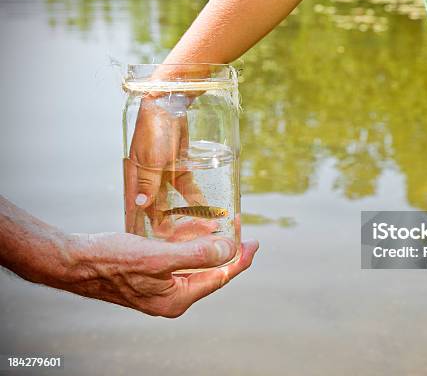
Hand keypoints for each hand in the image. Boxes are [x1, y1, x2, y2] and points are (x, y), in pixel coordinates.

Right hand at [62, 222, 257, 317]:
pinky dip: (189, 246)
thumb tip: (229, 250)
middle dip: (226, 251)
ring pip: (195, 266)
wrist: (73, 262)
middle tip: (238, 229)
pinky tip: (191, 232)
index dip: (240, 259)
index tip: (254, 242)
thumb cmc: (110, 260)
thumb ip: (196, 255)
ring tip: (219, 227)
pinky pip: (179, 262)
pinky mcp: (150, 277)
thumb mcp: (157, 256)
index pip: (220, 278)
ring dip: (208, 246)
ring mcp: (160, 289)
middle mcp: (171, 298)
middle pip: (210, 273)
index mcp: (177, 299)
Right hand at [124, 95, 203, 236]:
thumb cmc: (154, 129)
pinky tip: (207, 210)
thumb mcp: (152, 159)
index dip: (147, 229)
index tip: (158, 247)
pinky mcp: (178, 167)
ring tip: (201, 229)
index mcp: (135, 180)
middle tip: (186, 243)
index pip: (138, 211)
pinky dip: (196, 198)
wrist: (169, 102)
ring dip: (186, 214)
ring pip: (174, 202)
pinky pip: (187, 188)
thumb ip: (149, 183)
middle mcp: (147, 181)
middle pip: (158, 210)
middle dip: (170, 227)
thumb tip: (140, 206)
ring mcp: (163, 174)